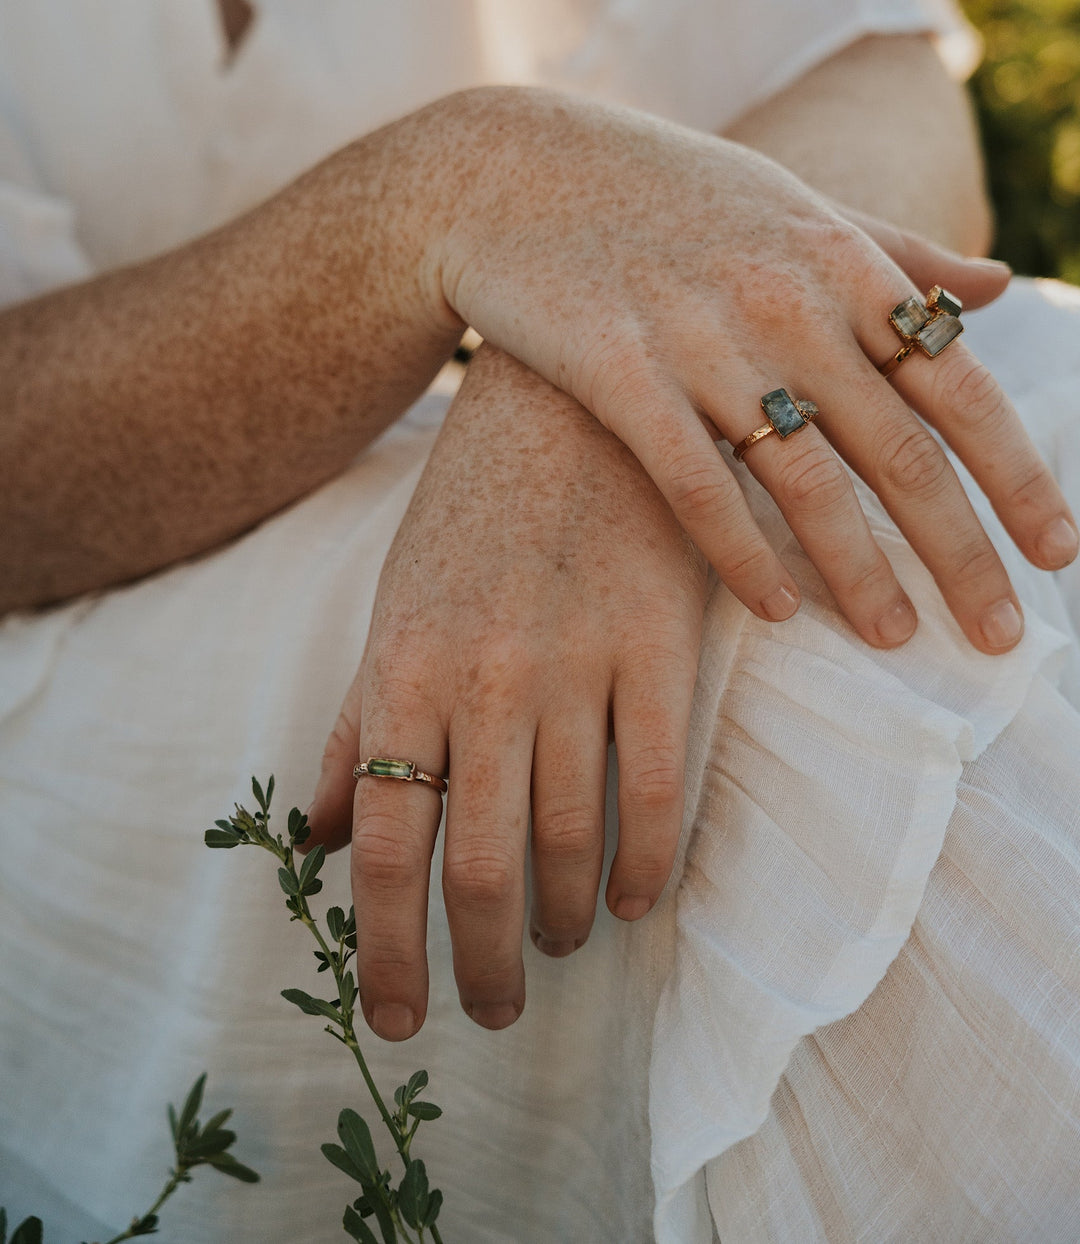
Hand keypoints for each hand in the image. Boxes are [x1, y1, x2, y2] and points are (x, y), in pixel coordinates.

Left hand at [306, 345, 707, 1038]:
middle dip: (484, 964)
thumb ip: (362, 724)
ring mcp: (577, 665)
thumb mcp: (395, 605)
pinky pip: (658, 785)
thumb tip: (323, 838)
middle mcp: (485, 682)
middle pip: (478, 868)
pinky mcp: (658, 643)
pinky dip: (648, 863)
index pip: (386, 851)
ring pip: (572, 840)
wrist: (567, 396)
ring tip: (562, 942)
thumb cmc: (471, 510)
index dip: (389, 954)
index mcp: (405, 671)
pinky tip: (639, 900)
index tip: (402, 1021)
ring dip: (566, 918)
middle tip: (498, 1010)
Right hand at [421, 86, 1076, 654]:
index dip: (1016, 473)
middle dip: (961, 551)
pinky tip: (773, 611)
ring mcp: (701, 338)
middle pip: (897, 450)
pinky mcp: (619, 372)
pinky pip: (695, 485)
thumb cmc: (669, 193)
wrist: (517, 168)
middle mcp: (786, 301)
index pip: (957, 382)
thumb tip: (1000, 285)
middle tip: (1002, 636)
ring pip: (803, 481)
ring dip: (859, 572)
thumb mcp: (793, 204)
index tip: (1059, 552)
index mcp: (842, 260)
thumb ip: (897, 251)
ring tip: (897, 639)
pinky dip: (739, 554)